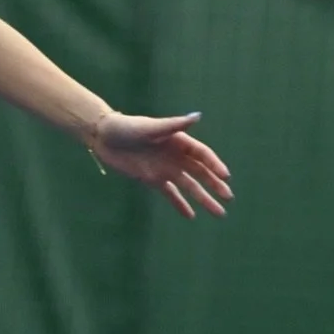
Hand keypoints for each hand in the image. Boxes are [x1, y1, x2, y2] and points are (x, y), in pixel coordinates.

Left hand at [93, 113, 231, 218]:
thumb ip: (174, 125)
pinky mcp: (152, 179)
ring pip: (189, 186)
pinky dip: (180, 205)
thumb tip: (197, 116)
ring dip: (203, 199)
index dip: (214, 165)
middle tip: (228, 198)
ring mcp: (165, 169)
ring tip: (218, 213)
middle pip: (200, 173)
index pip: (202, 154)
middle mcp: (175, 156)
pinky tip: (191, 216)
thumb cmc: (128, 128)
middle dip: (215, 185)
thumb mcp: (151, 127)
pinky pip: (170, 194)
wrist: (104, 138)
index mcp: (178, 141)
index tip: (225, 177)